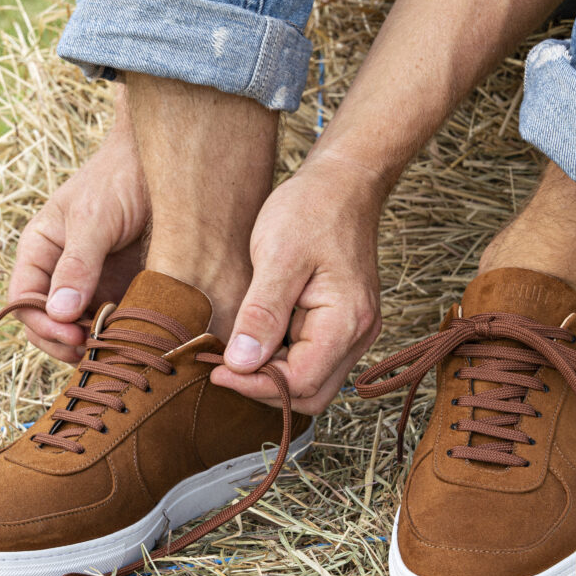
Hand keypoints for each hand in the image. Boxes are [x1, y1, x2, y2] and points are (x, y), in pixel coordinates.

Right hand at [8, 108, 149, 363]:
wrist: (167, 162)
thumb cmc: (120, 178)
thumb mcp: (94, 218)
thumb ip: (77, 264)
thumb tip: (58, 313)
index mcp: (40, 250)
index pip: (23, 301)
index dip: (41, 326)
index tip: (71, 337)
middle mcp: (60, 271)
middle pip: (47, 324)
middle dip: (64, 342)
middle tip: (93, 350)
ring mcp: (92, 282)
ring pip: (80, 329)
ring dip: (93, 344)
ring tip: (116, 348)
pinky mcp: (123, 289)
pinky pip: (112, 323)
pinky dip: (118, 336)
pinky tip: (134, 339)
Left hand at [209, 154, 382, 414]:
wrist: (342, 182)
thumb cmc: (311, 209)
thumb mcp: (278, 256)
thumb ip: (262, 313)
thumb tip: (241, 364)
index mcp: (346, 321)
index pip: (301, 383)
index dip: (254, 385)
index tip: (216, 368)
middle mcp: (359, 334)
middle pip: (310, 393)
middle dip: (263, 387)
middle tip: (222, 365)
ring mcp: (354, 330)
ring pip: (312, 380)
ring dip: (272, 375)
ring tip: (235, 350)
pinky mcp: (343, 322)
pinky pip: (313, 358)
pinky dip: (282, 358)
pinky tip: (254, 336)